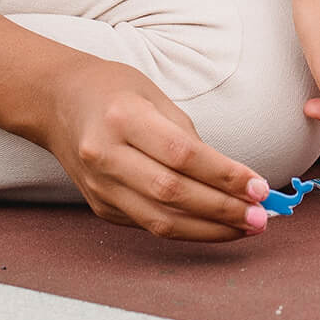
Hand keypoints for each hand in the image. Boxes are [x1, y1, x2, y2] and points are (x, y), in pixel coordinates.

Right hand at [40, 56, 269, 240]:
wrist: (58, 102)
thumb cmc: (114, 89)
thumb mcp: (153, 94)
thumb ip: (185, 134)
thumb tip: (227, 175)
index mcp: (124, 118)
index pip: (183, 155)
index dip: (224, 175)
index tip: (259, 187)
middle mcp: (106, 155)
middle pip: (172, 193)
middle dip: (222, 210)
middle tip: (261, 217)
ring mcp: (99, 186)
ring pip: (159, 220)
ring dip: (208, 230)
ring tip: (246, 228)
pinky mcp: (99, 206)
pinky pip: (147, 223)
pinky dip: (184, 228)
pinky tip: (213, 226)